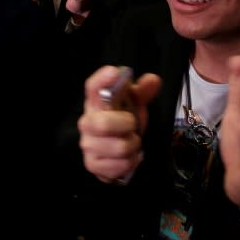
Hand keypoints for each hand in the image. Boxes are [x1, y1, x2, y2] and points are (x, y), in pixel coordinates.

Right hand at [78, 65, 161, 183]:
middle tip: (132, 126)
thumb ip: (143, 91)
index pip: (92, 87)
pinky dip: (131, 162)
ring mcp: (87, 144)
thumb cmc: (122, 121)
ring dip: (133, 146)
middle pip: (103, 123)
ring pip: (119, 147)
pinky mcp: (92, 164)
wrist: (116, 149)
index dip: (101, 79)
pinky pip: (120, 166)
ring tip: (131, 143)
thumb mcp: (134, 104)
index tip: (114, 73)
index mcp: (96, 102)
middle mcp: (87, 122)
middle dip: (127, 126)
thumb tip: (153, 80)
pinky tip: (128, 157)